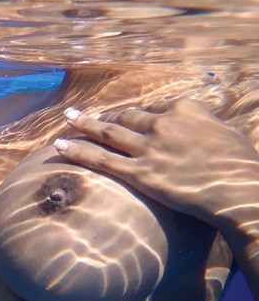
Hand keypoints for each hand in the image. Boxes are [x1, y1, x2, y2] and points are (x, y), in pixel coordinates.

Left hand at [55, 98, 258, 225]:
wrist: (239, 191)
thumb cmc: (239, 167)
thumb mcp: (224, 133)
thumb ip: (201, 126)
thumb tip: (192, 127)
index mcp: (185, 109)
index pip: (153, 108)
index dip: (138, 116)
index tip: (127, 118)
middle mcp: (162, 124)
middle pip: (127, 117)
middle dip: (105, 116)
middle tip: (86, 115)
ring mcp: (148, 148)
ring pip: (108, 131)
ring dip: (84, 124)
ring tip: (67, 118)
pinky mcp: (138, 173)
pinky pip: (101, 159)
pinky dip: (78, 151)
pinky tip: (60, 146)